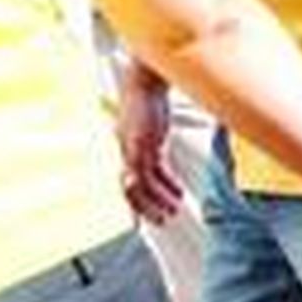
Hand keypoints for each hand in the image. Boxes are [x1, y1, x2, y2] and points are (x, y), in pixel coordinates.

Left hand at [115, 61, 183, 221]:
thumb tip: (158, 151)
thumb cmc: (151, 99)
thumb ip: (152, 141)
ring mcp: (131, 149)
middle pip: (128, 189)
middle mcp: (125, 150)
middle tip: (160, 222)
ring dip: (156, 202)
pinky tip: (177, 194)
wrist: (146, 80)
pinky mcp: (141, 145)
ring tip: (173, 212)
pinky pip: (151, 174)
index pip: (126, 181)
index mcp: (125, 147)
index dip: (133, 202)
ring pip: (140, 186)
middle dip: (143, 208)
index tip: (142, 219)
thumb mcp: (151, 125)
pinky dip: (164, 187)